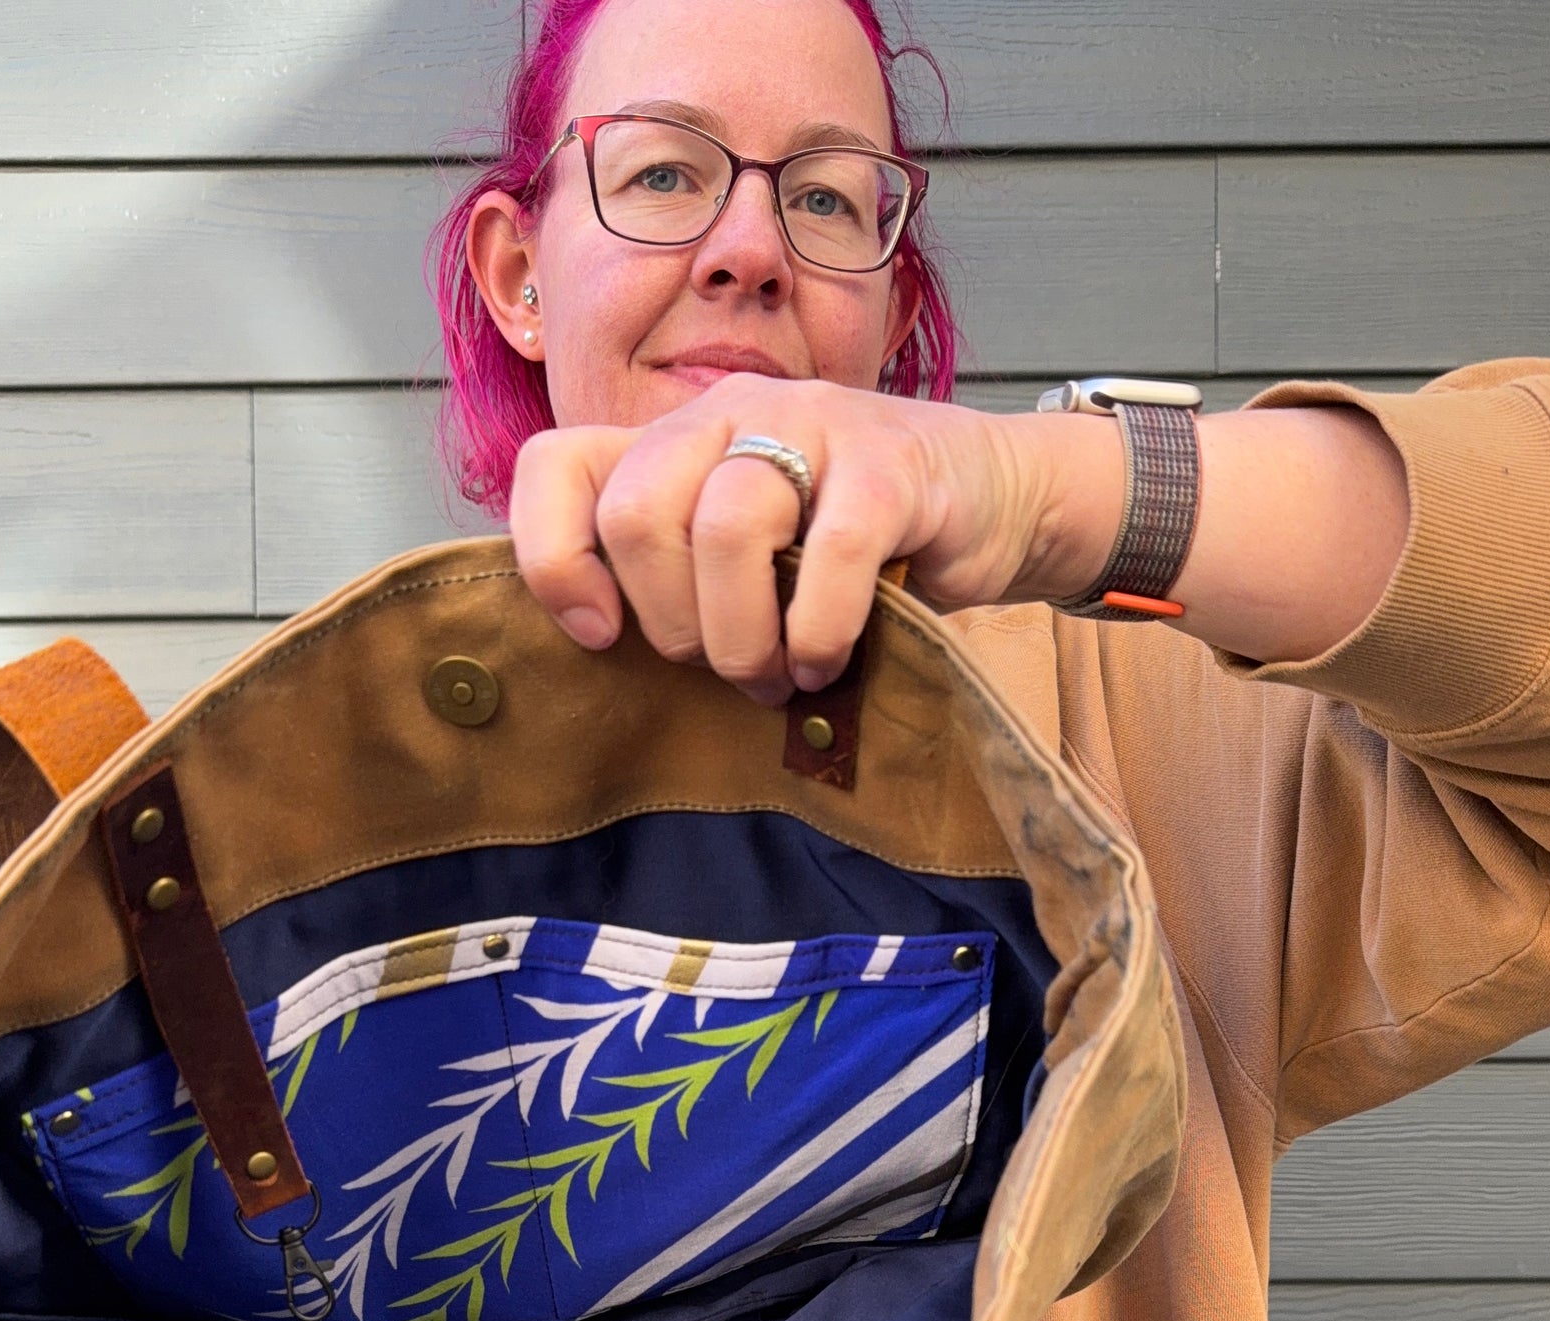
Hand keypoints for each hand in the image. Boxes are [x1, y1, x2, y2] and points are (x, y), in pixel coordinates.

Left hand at [509, 373, 1412, 687]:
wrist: (995, 502)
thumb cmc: (852, 549)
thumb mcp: (748, 559)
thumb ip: (676, 582)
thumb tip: (604, 666)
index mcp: (675, 439)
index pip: (556, 467)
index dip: (554, 559)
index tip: (599, 636)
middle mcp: (729, 414)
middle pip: (640, 513)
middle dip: (673, 622)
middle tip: (723, 666)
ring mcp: (812, 427)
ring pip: (728, 527)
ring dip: (744, 638)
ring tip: (776, 677)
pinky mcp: (891, 464)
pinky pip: (831, 552)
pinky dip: (819, 629)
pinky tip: (828, 660)